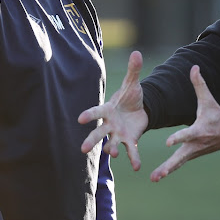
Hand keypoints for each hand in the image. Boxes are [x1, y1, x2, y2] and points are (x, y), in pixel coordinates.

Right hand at [78, 51, 148, 170]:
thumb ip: (133, 70)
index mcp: (107, 109)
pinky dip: (133, 158)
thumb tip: (137, 52)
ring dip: (111, 149)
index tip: (80, 118)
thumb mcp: (133, 83)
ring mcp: (118, 134)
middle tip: (82, 149)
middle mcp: (110, 124)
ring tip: (112, 153)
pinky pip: (131, 151)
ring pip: (112, 143)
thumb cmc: (130, 96)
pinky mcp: (130, 141)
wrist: (139, 109)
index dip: (89, 114)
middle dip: (91, 140)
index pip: (96, 112)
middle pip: (98, 132)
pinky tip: (137, 167)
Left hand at [149, 65, 219, 181]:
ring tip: (154, 178)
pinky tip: (158, 176)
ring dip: (166, 171)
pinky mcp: (191, 155)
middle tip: (158, 174)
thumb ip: (199, 84)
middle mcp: (196, 144)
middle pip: (180, 156)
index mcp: (199, 130)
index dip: (178, 138)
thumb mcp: (209, 99)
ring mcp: (193, 152)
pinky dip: (169, 170)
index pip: (188, 134)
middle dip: (169, 165)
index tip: (168, 143)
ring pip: (178, 163)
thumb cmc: (217, 114)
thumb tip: (194, 67)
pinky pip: (179, 163)